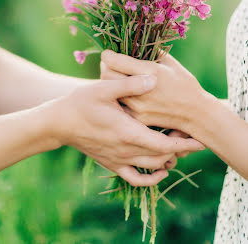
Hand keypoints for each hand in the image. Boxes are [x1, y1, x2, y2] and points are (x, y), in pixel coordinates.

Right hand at [49, 76, 203, 186]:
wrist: (59, 123)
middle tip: (188, 135)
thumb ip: (130, 84)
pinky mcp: (112, 164)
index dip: (183, 144)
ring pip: (152, 169)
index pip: (163, 146)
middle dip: (180, 149)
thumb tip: (153, 78)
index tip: (199, 140)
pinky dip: (151, 179)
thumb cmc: (81, 102)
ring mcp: (118, 160)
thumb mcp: (104, 88)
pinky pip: (135, 179)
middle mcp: (125, 150)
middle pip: (162, 158)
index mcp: (127, 132)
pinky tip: (160, 170)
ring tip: (178, 147)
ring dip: (168, 160)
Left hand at [100, 50, 206, 134]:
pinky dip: (119, 97)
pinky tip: (124, 93)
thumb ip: (152, 52)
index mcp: (150, 70)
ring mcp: (138, 106)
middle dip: (105, 67)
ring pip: (111, 91)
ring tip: (116, 77)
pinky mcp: (137, 118)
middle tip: (109, 64)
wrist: (196, 113)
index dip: (108, 55)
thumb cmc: (184, 84)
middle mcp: (141, 88)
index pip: (114, 61)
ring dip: (110, 82)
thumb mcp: (170, 63)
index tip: (108, 53)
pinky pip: (119, 105)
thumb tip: (135, 43)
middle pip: (107, 75)